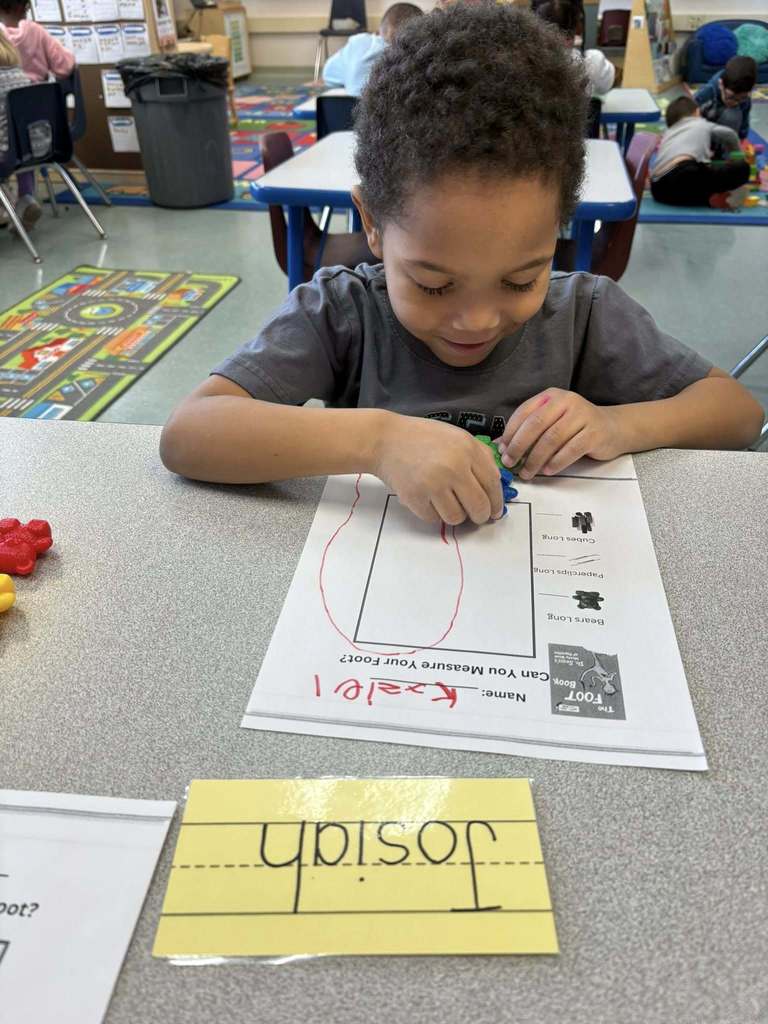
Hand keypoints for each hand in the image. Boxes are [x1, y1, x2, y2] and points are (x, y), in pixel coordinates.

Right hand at [372, 414, 503, 524]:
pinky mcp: (415, 498)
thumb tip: (497, 486)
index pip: (492, 484)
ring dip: (456, 515)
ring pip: (457, 517)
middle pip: (479, 506)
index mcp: (467, 450)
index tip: (496, 510)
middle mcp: (453, 467)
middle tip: (478, 516)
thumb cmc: (424, 438)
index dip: (497, 501)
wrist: (386, 440)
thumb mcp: (458, 437)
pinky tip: (429, 500)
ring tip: (448, 503)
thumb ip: (481, 457)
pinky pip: (435, 519)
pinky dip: (435, 514)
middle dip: (481, 516)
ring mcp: (433, 484)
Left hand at [495, 389, 625, 479]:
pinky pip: (571, 450)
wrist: (613, 428)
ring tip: (527, 472)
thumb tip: (500, 446)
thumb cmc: (575, 427)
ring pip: (552, 439)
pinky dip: (556, 462)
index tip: (502, 450)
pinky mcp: (594, 433)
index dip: (511, 432)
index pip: (525, 412)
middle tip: (510, 463)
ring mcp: (582, 416)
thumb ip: (528, 431)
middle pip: (536, 424)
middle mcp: (566, 401)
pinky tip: (547, 471)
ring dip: (536, 459)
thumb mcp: (551, 422)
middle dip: (519, 446)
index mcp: (551, 396)